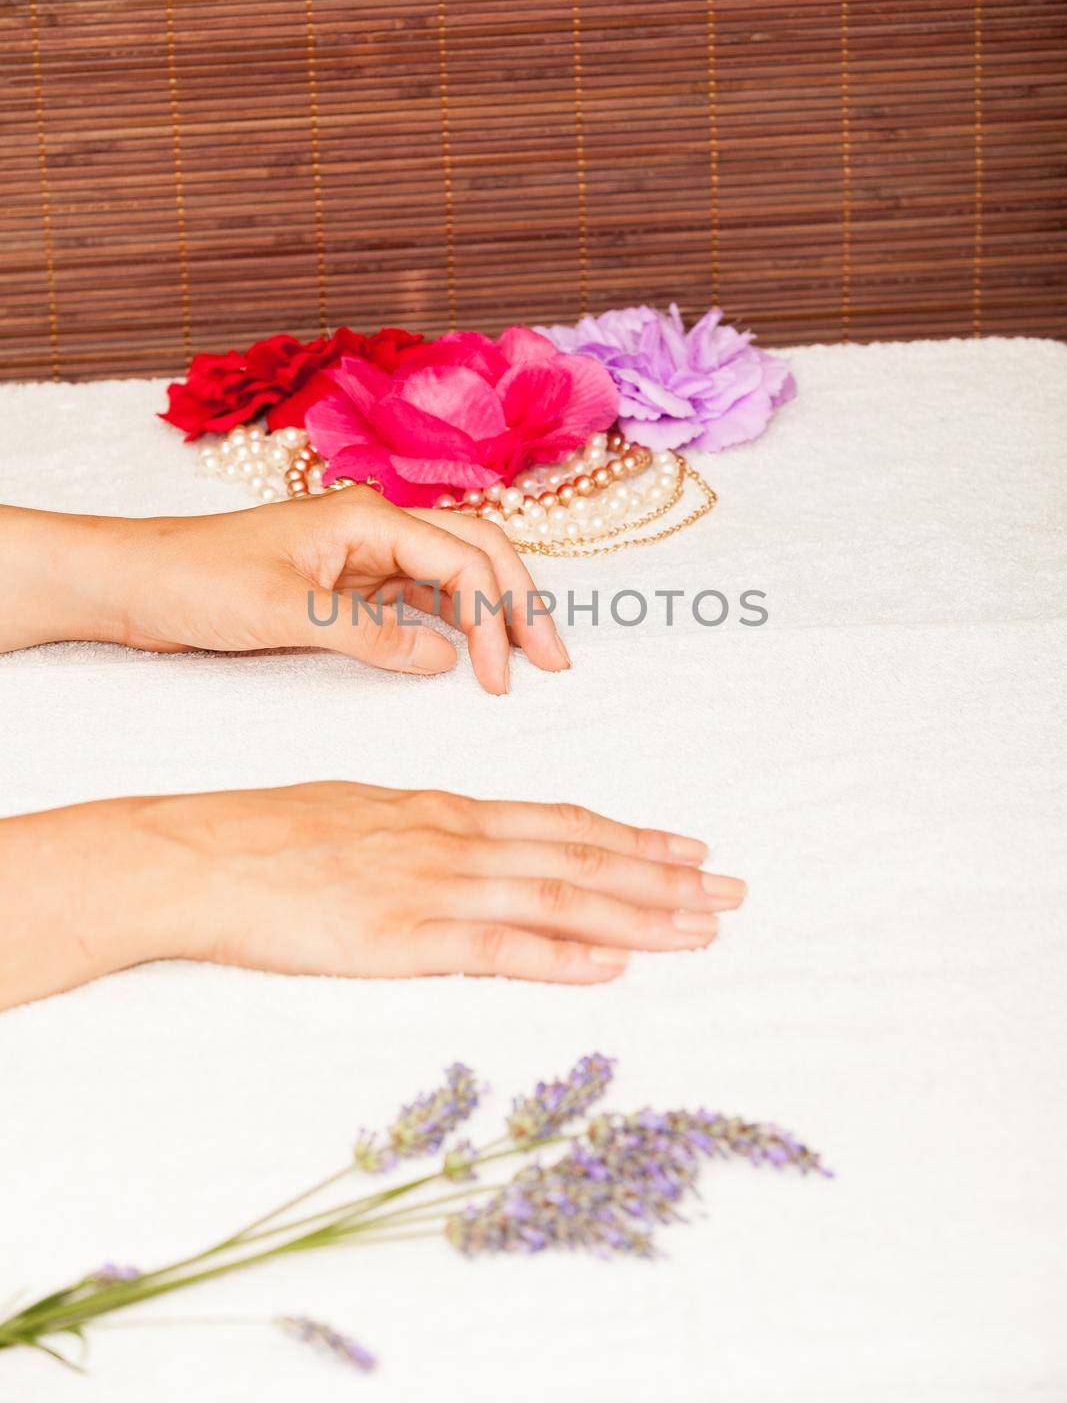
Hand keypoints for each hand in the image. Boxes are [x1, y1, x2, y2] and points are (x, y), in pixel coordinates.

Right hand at [0, 784, 745, 1006]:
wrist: (203, 853)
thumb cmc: (271, 833)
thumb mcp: (363, 812)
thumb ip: (427, 831)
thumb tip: (475, 842)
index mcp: (446, 811)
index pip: (562, 823)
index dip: (632, 837)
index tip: (688, 847)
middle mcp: (456, 840)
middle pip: (581, 857)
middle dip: (665, 877)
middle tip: (735, 890)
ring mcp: (434, 886)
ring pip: (559, 898)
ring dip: (638, 914)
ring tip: (703, 926)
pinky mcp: (404, 936)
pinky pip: (498, 947)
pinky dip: (561, 956)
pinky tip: (611, 967)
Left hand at [1, 491, 569, 692]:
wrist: (136, 580)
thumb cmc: (197, 581)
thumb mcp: (287, 614)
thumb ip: (371, 636)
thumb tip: (446, 660)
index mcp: (369, 516)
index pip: (462, 561)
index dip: (493, 619)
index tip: (496, 679)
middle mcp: (375, 525)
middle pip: (477, 553)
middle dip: (521, 603)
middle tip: (554, 660)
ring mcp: (363, 551)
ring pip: (453, 574)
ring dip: (492, 612)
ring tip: (525, 659)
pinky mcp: (346, 580)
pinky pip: (417, 596)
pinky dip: (450, 622)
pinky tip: (465, 654)